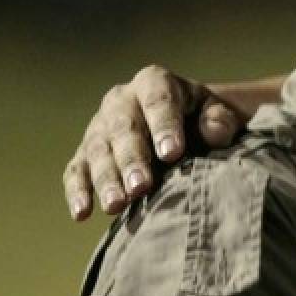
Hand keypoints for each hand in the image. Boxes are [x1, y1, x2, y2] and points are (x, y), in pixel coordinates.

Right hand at [63, 65, 243, 219]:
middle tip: (141, 187)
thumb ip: (219, 120)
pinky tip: (82, 213)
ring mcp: (99, 126)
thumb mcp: (216, 111)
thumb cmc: (201, 117)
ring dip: (106, 180)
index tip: (172, 154)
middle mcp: (121, 100)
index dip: (164, 127)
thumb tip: (215, 134)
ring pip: (97, 152)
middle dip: (132, 160)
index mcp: (154, 82)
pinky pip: (76, 170)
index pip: (159, 102)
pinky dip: (77, 191)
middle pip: (123, 129)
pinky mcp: (85, 152)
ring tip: (116, 205)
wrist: (181, 120)